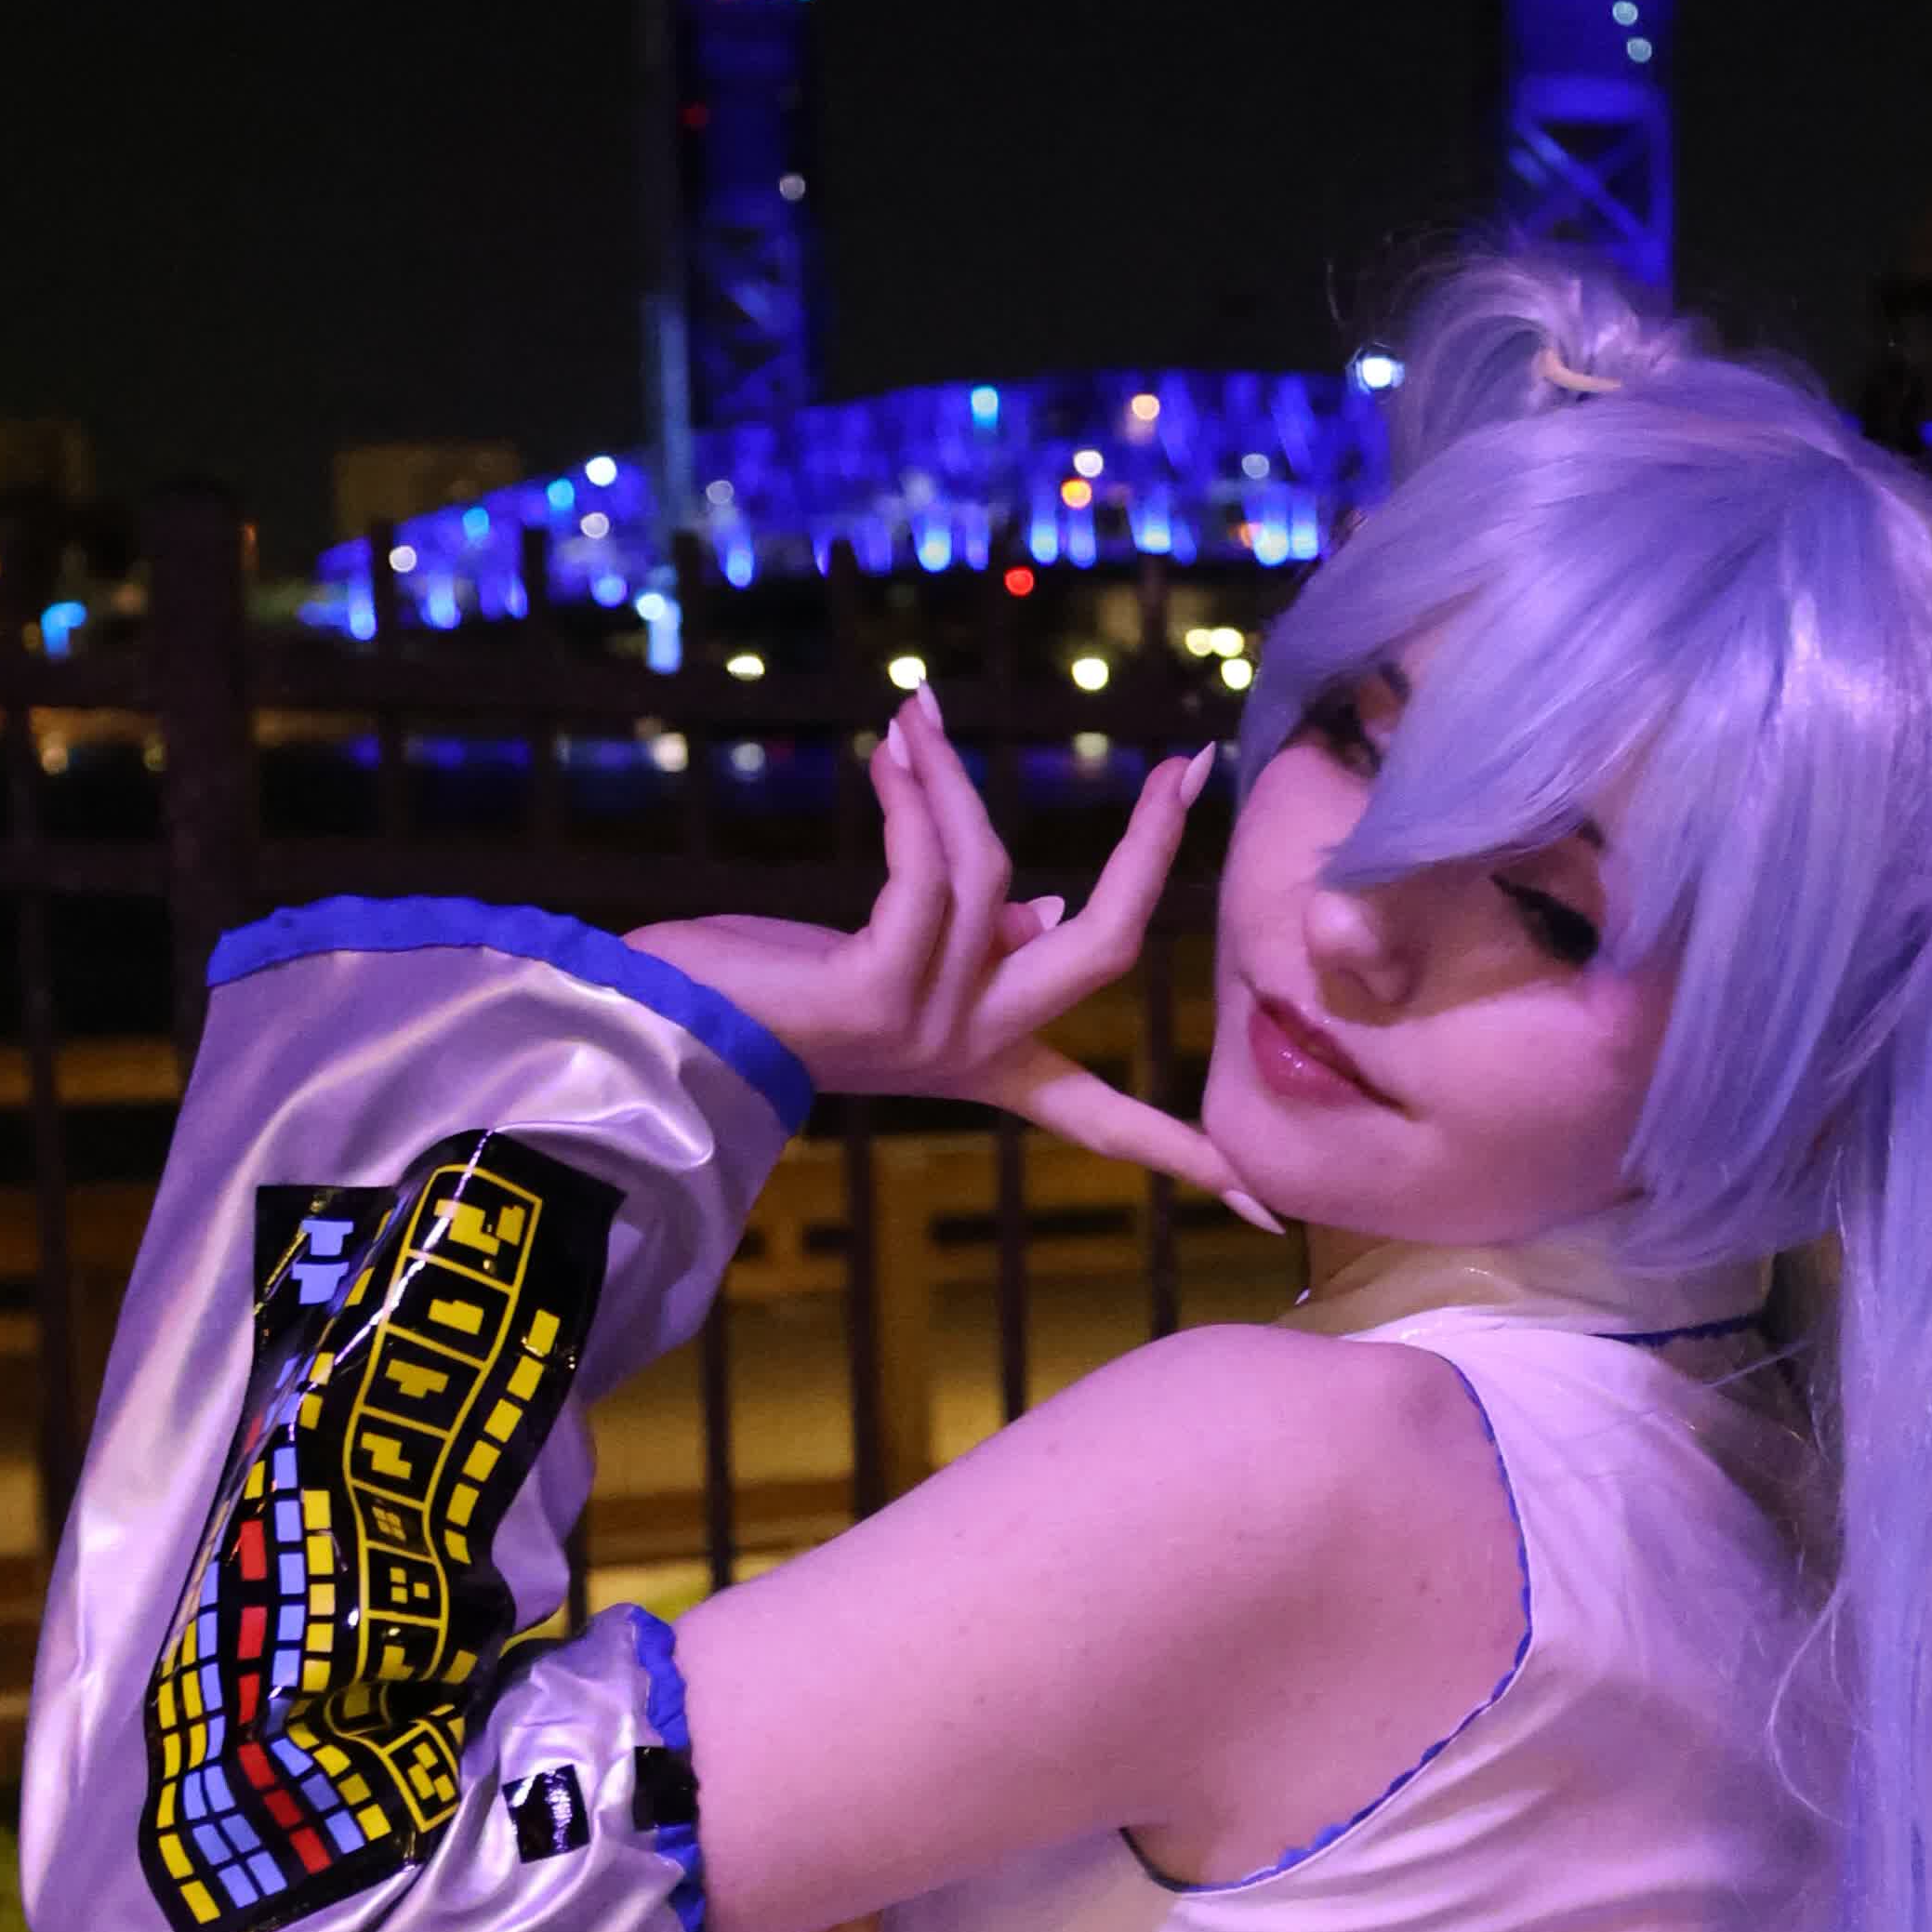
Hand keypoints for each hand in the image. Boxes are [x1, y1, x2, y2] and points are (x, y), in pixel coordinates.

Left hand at [630, 694, 1279, 1222]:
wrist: (666, 1022)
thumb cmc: (775, 990)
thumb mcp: (902, 971)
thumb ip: (988, 947)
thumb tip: (1057, 907)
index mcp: (990, 1068)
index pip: (1108, 1123)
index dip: (1187, 1155)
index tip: (1265, 1211)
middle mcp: (972, 1056)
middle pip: (1108, 953)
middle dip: (1151, 849)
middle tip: (1182, 766)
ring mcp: (928, 1028)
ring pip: (995, 876)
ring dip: (951, 782)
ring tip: (912, 721)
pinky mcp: (875, 992)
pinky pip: (928, 872)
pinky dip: (911, 797)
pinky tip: (887, 750)